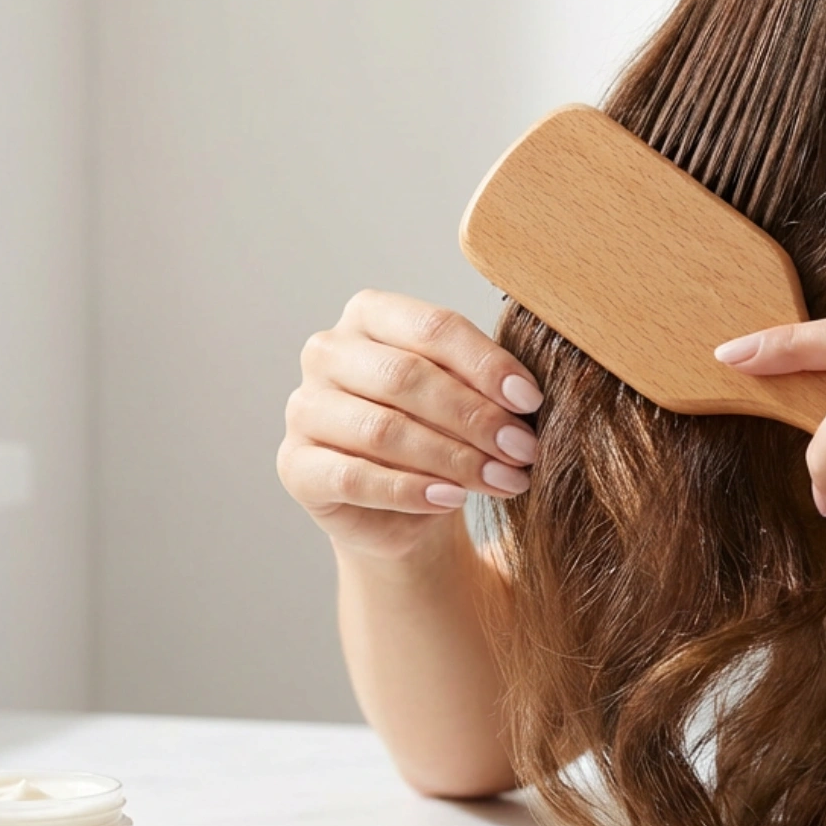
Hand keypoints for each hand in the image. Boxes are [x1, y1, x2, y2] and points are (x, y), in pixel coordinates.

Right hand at [279, 290, 542, 563]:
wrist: (400, 509)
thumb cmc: (439, 434)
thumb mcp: (466, 398)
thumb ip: (485, 383)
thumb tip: (527, 395)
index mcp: (368, 315)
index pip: (431, 327)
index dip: (486, 363)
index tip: (530, 400)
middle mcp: (327, 352)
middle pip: (406, 376)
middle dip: (475, 416)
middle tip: (523, 449)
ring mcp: (304, 409)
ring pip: (383, 429)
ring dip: (454, 458)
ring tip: (504, 480)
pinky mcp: (295, 466)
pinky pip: (355, 477)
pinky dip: (411, 490)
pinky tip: (452, 499)